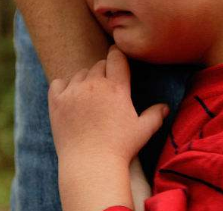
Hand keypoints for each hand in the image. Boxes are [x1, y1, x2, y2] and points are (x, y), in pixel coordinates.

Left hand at [48, 45, 168, 165]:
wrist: (90, 166)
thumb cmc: (120, 148)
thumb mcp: (143, 131)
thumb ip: (155, 115)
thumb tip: (165, 107)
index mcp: (117, 87)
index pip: (116, 57)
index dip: (118, 57)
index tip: (118, 61)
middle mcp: (95, 84)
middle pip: (98, 65)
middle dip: (104, 72)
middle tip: (106, 89)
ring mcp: (73, 92)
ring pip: (80, 73)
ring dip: (85, 80)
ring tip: (90, 97)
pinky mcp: (57, 102)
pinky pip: (58, 83)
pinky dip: (64, 87)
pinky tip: (70, 98)